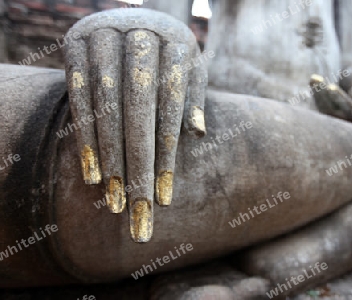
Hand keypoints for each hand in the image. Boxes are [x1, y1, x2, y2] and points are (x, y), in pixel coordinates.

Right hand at [64, 8, 206, 241]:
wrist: (140, 14)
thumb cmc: (172, 52)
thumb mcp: (192, 68)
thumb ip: (193, 97)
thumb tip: (199, 132)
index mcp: (177, 44)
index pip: (171, 109)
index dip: (167, 155)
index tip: (165, 199)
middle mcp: (140, 38)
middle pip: (138, 113)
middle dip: (137, 165)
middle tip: (139, 211)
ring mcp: (104, 37)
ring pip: (106, 107)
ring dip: (110, 158)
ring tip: (115, 202)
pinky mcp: (75, 43)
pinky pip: (77, 96)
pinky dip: (85, 136)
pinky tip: (93, 175)